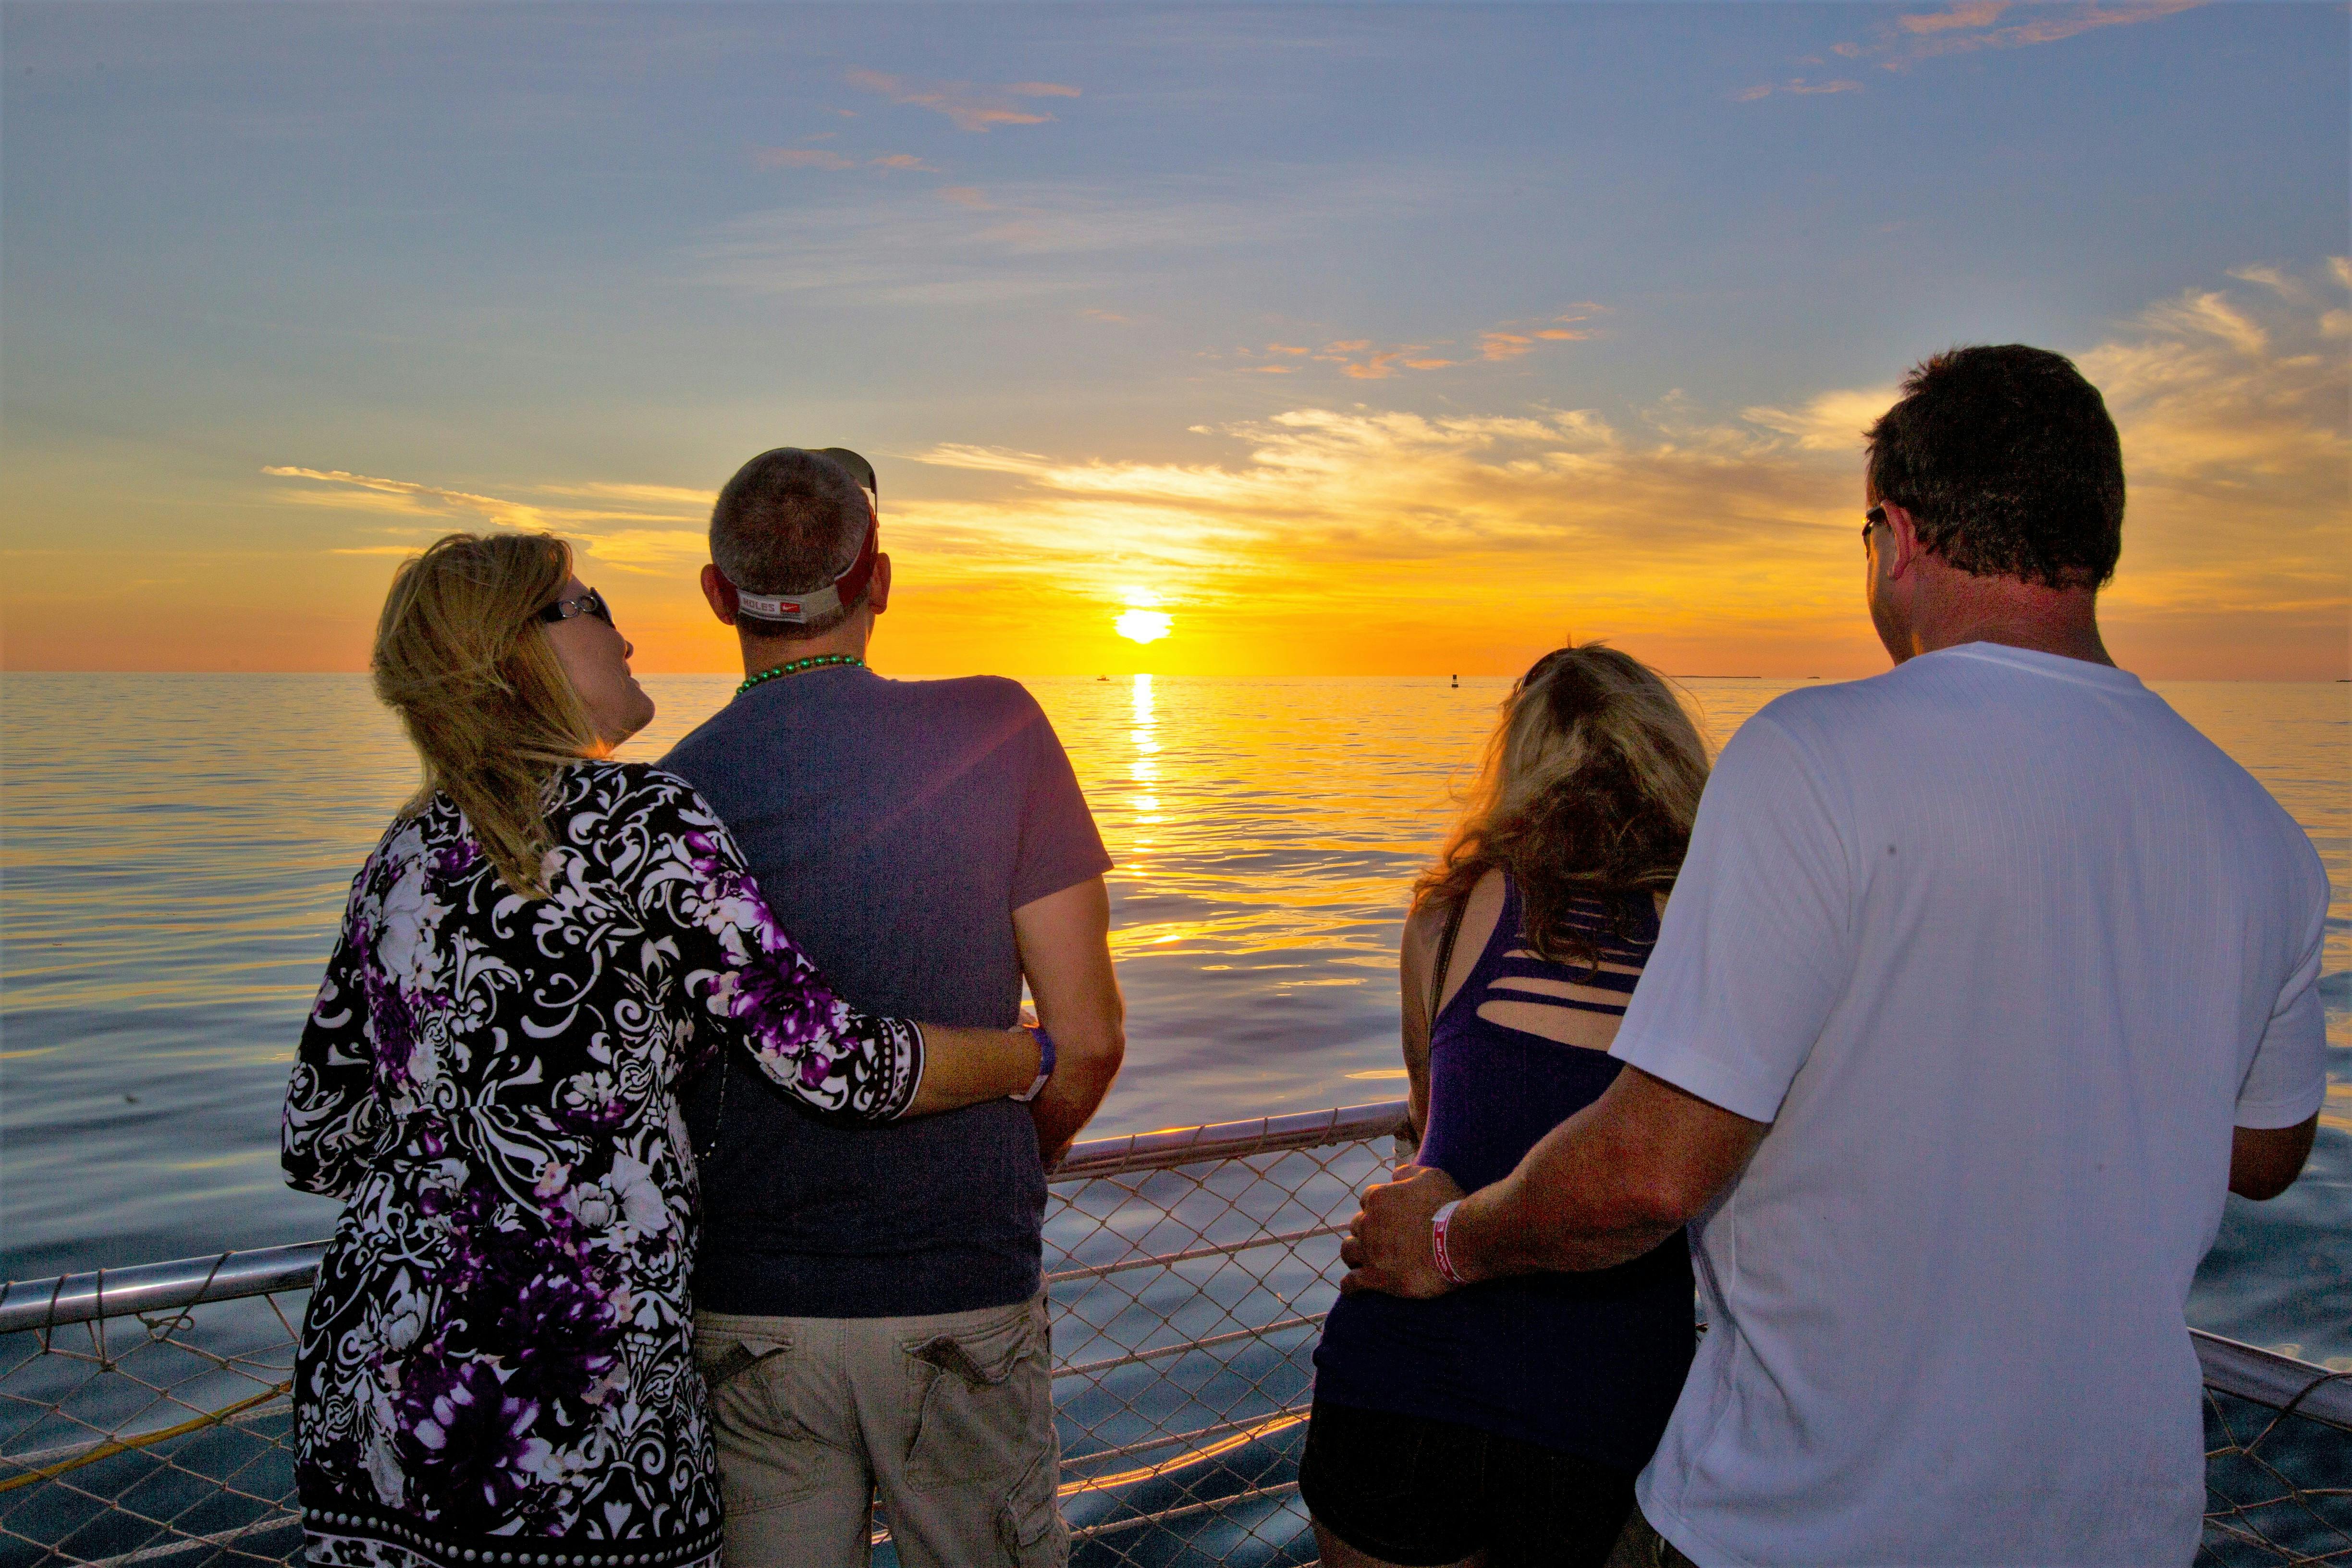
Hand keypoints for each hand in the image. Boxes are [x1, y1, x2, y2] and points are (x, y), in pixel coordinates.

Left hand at [1338, 1163, 1466, 1298]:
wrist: (1460, 1240)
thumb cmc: (1448, 1206)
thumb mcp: (1430, 1176)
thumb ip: (1408, 1172)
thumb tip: (1394, 1174)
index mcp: (1378, 1198)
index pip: (1367, 1200)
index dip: (1377, 1208)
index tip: (1387, 1216)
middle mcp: (1368, 1223)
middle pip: (1357, 1225)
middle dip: (1367, 1230)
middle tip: (1380, 1239)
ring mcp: (1370, 1252)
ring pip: (1349, 1251)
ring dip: (1354, 1254)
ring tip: (1361, 1261)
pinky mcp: (1376, 1278)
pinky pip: (1352, 1283)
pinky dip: (1349, 1286)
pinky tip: (1351, 1289)